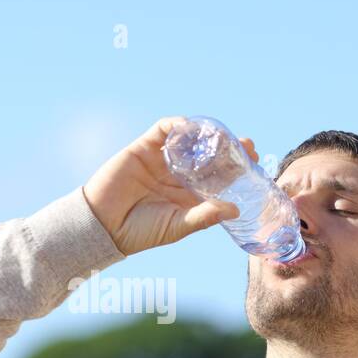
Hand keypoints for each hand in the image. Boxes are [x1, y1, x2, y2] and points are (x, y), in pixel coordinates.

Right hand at [82, 116, 255, 255]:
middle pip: (209, 154)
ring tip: (225, 135)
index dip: (237, 168)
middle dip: (229, 148)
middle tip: (247, 146)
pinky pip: (164, 130)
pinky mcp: (143, 148)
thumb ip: (204, 216)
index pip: (219, 177)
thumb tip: (236, 210)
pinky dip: (178, 125)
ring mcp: (162, 160)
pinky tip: (192, 127)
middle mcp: (178, 175)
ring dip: (208, 134)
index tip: (254, 163)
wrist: (103, 226)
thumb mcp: (177, 226)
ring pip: (190, 140)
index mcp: (189, 194)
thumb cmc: (140, 232)